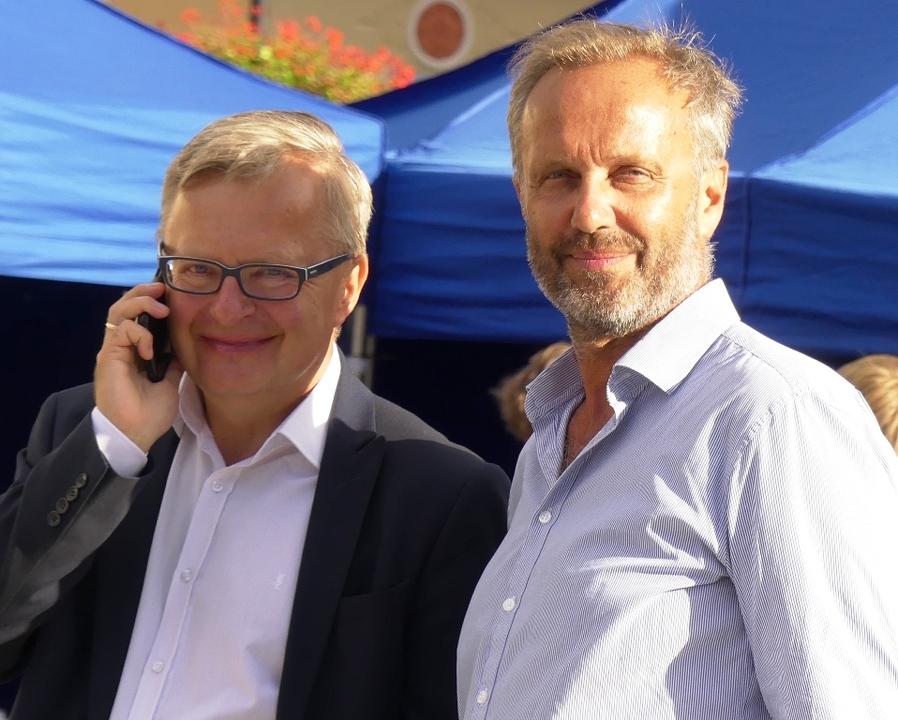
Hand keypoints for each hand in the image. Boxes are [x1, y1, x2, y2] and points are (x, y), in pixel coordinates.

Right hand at [95, 282, 182, 451]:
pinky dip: (139, 333)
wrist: (136, 435)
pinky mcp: (109, 358)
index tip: (172, 293)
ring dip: (140, 303)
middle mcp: (122, 346)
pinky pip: (121, 331)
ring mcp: (114, 351)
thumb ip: (174, 360)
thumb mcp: (171, 380)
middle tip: (162, 288)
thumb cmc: (150, 413)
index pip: (139, 314)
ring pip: (118, 312)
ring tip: (161, 309)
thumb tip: (186, 343)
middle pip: (124, 306)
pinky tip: (151, 349)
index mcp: (136, 350)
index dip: (152, 300)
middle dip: (143, 292)